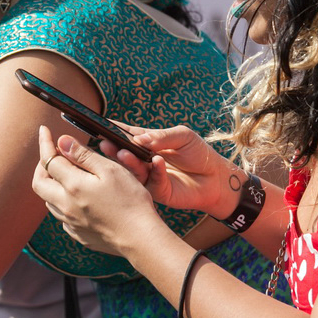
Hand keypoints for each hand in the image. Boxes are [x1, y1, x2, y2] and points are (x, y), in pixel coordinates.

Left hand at [31, 125, 162, 256]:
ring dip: (51, 184)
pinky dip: (62, 202)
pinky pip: (61, 216)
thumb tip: (61, 141)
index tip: (44, 130)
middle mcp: (65, 205)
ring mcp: (71, 222)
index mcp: (73, 186)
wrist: (141, 239)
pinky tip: (75, 198)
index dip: (45, 143)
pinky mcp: (78, 234)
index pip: (48, 160)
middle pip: (39, 183)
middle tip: (52, 153)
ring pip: (48, 200)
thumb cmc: (130, 200)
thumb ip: (83, 155)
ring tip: (64, 173)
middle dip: (41, 165)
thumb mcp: (110, 170)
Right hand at [105, 123, 243, 217]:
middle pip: (124, 153)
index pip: (127, 135)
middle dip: (113, 148)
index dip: (114, 131)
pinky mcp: (158, 191)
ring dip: (128, 161)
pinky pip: (152, 180)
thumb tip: (139, 138)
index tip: (101, 126)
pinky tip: (157, 162)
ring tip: (124, 153)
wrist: (216, 177)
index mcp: (147, 144)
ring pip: (133, 170)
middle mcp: (143, 160)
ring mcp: (148, 176)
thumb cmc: (199, 153)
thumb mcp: (182, 136)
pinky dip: (155, 170)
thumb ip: (162, 136)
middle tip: (104, 143)